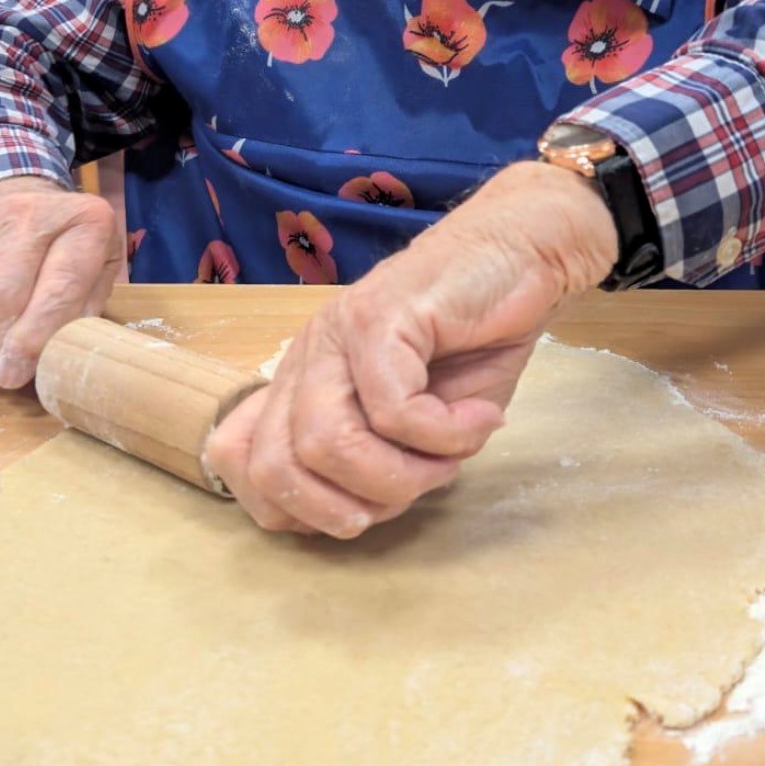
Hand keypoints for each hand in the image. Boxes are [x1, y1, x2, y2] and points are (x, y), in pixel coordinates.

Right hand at [0, 176, 122, 388]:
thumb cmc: (72, 248)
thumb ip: (83, 312)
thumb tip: (52, 358)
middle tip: (2, 374)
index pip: (58, 286)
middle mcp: (31, 212)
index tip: (19, 373)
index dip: (35, 337)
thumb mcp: (101, 273)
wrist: (29, 202)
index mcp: (84, 222)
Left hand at [205, 160, 617, 537]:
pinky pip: (393, 411)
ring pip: (327, 444)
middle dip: (349, 509)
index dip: (296, 511)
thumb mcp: (422, 420)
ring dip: (402, 476)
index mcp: (304, 382)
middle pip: (275, 469)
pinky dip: (446, 435)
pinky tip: (481, 418)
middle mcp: (307, 357)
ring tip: (452, 456)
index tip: (366, 509)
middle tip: (414, 491)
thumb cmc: (477, 337)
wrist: (524, 252)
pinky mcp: (379, 316)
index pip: (240, 461)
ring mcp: (336, 333)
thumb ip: (377, 459)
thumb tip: (354, 513)